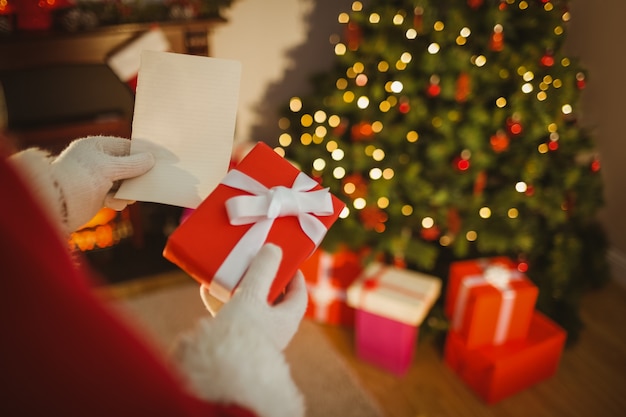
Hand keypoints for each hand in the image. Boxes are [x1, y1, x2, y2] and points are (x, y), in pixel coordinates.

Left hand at [51, 136, 153, 230]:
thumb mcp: (109, 168)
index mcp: (96, 146)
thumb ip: (132, 164)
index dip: (143, 153)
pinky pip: (117, 196)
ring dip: (128, 191)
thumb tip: (151, 159)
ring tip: (126, 197)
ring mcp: (97, 179)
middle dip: (137, 175)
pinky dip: (118, 200)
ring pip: (124, 182)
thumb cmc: (80, 179)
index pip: (126, 146)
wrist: (57, 205)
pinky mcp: (97, 196)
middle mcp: (97, 161)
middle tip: (149, 181)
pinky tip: (112, 203)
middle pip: (127, 165)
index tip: (160, 160)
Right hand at [171, 244, 306, 415]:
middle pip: (272, 298)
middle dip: (261, 279)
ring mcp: (253, 337)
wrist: (218, 372)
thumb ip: (263, 271)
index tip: (286, 260)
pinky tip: (206, 291)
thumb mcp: (252, 295)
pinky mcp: (233, 342)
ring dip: (237, 289)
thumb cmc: (243, 332)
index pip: (299, 294)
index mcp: (286, 321)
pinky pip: (230, 316)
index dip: (295, 275)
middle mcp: (273, 331)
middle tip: (253, 262)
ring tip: (227, 273)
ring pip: (248, 306)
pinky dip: (221, 302)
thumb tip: (274, 249)